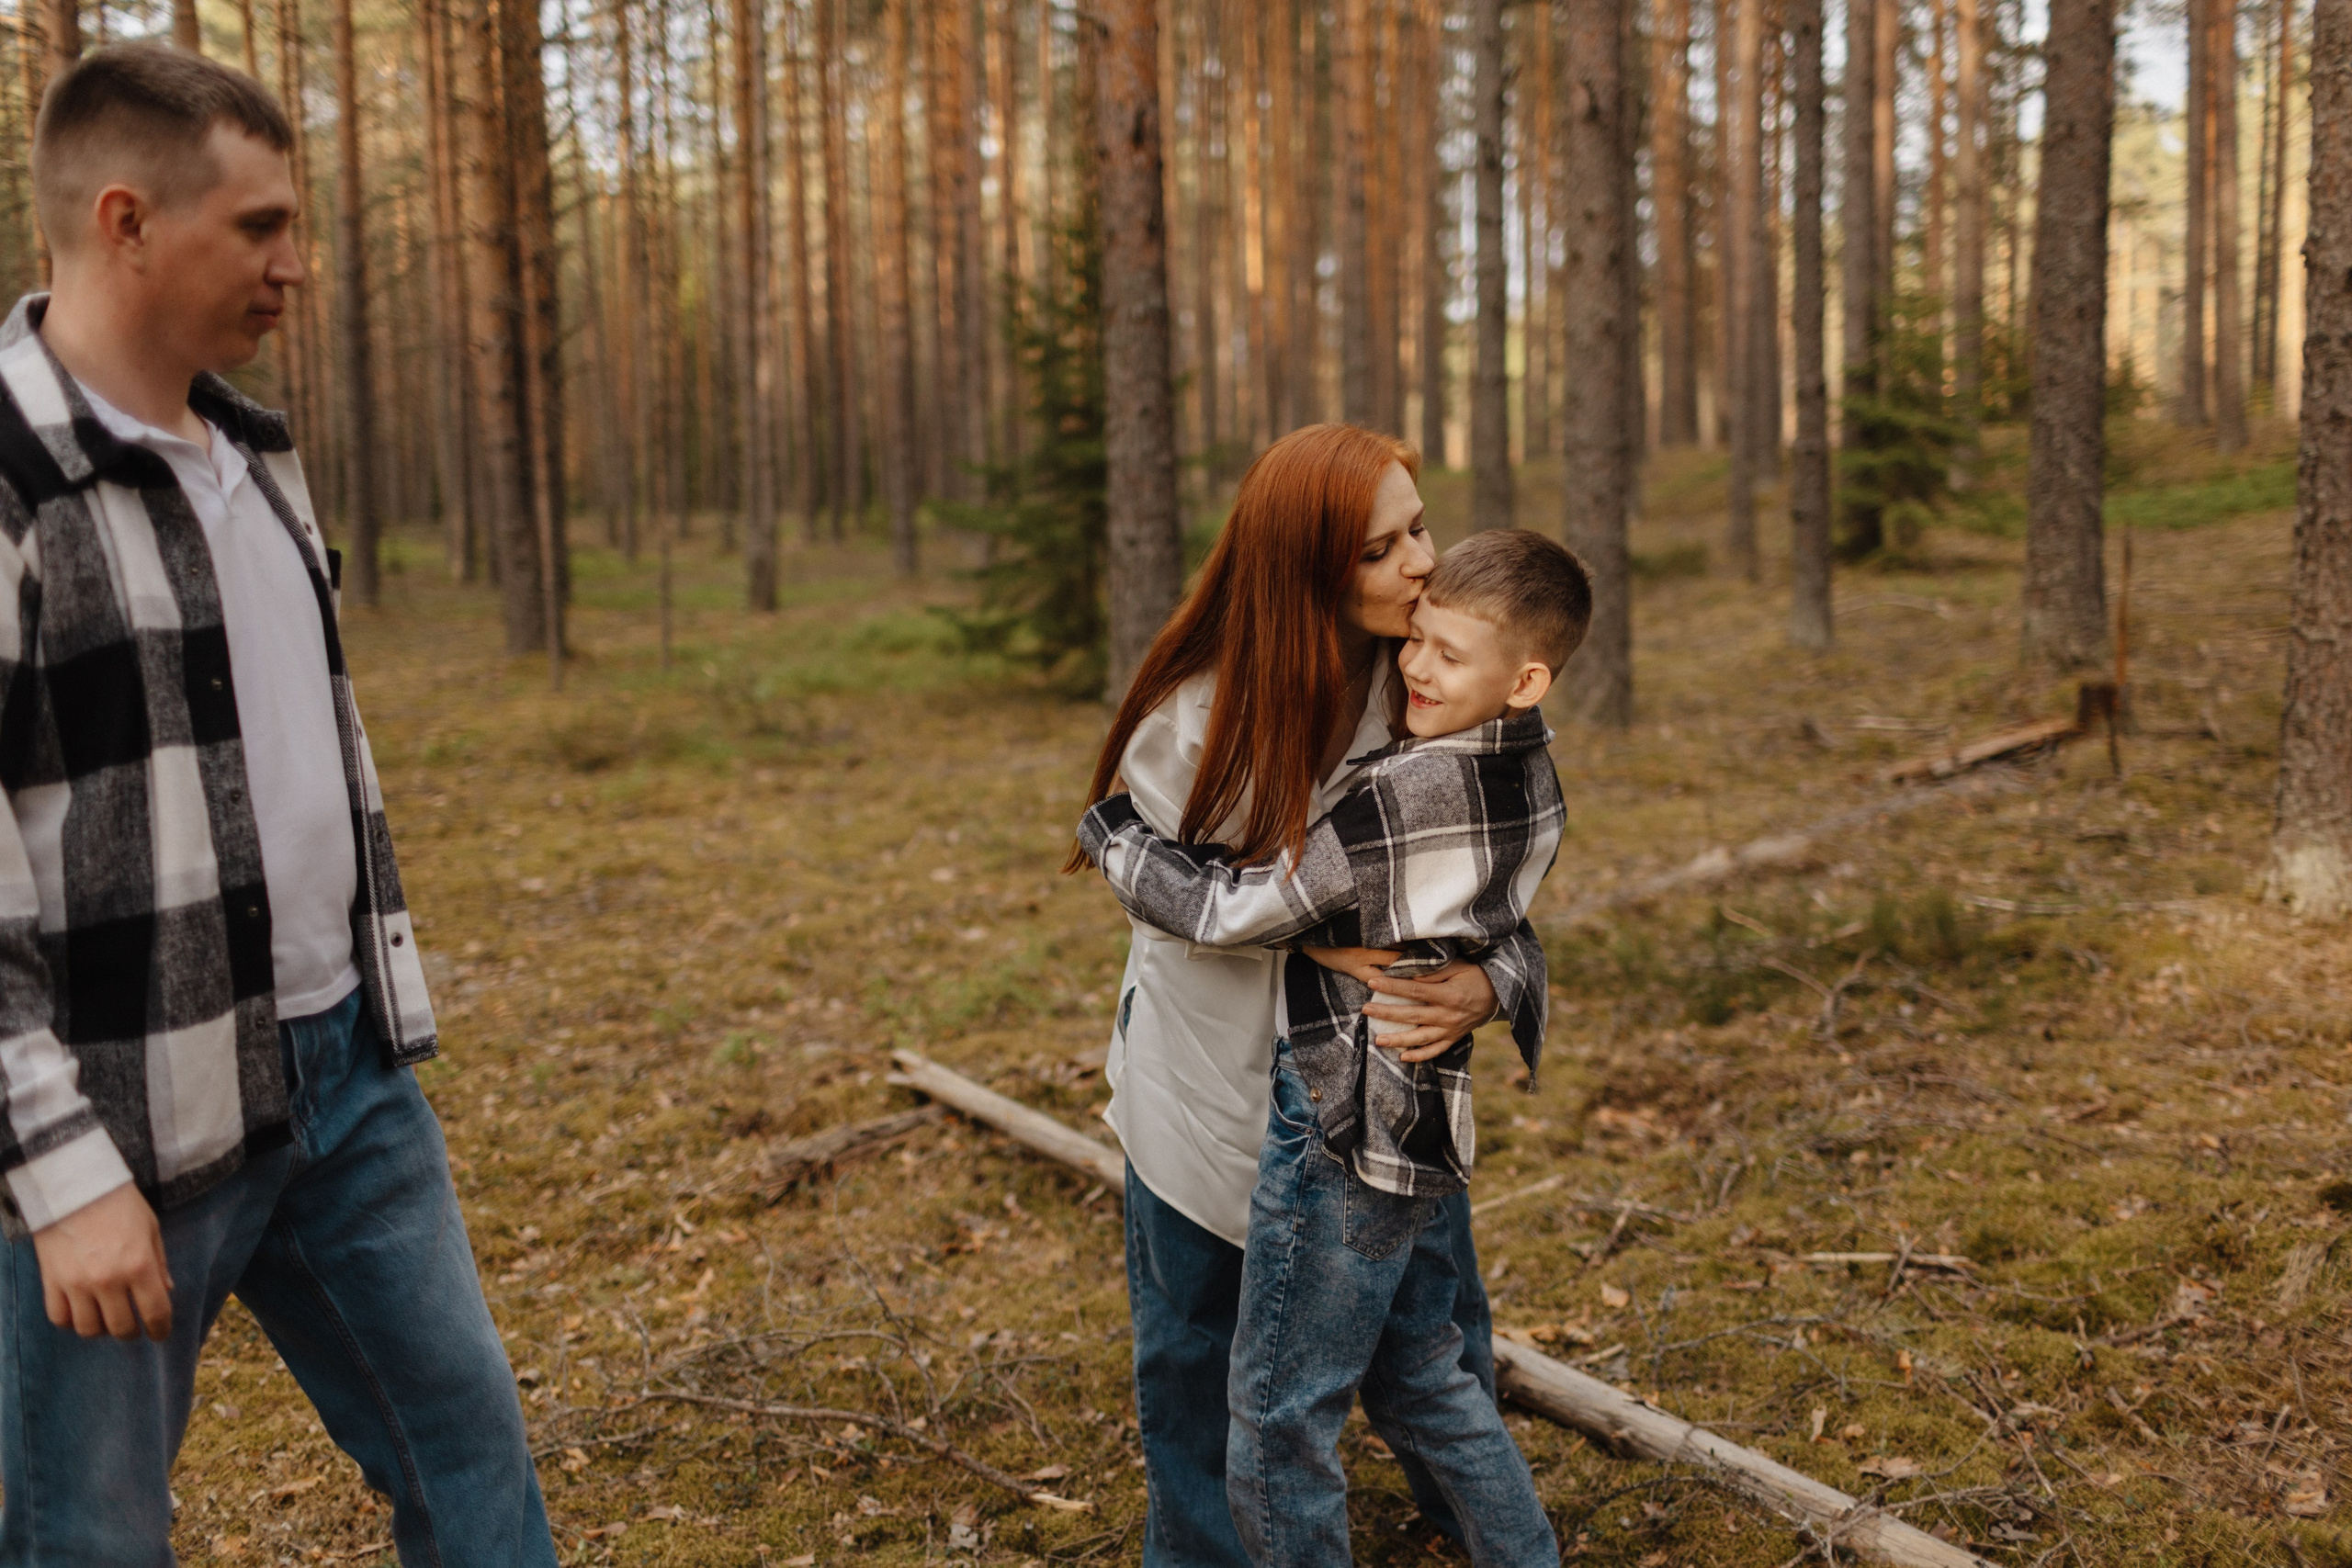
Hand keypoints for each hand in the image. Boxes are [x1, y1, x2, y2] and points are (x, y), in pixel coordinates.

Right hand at [31, 1183, 173, 1340]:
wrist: (74, 1186)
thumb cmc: (120, 1203)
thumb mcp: (150, 1228)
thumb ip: (159, 1263)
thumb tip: (166, 1292)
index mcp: (139, 1265)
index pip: (155, 1312)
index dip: (160, 1329)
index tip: (160, 1334)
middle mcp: (108, 1279)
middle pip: (121, 1327)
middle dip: (132, 1332)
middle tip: (134, 1327)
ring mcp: (77, 1283)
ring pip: (89, 1329)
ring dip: (101, 1330)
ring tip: (107, 1320)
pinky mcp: (52, 1281)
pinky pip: (60, 1318)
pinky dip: (72, 1322)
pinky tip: (81, 1313)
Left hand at [1298, 948, 1498, 1062]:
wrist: (1501, 995)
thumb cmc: (1476, 975)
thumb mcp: (1459, 966)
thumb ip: (1434, 972)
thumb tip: (1409, 974)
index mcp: (1449, 994)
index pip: (1414, 991)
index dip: (1392, 987)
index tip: (1372, 981)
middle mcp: (1448, 1015)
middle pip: (1412, 1016)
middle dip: (1386, 1013)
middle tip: (1365, 1010)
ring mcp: (1451, 1030)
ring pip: (1421, 1038)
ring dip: (1398, 1040)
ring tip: (1377, 1040)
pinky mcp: (1454, 1038)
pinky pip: (1436, 1050)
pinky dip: (1420, 1056)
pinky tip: (1403, 1057)